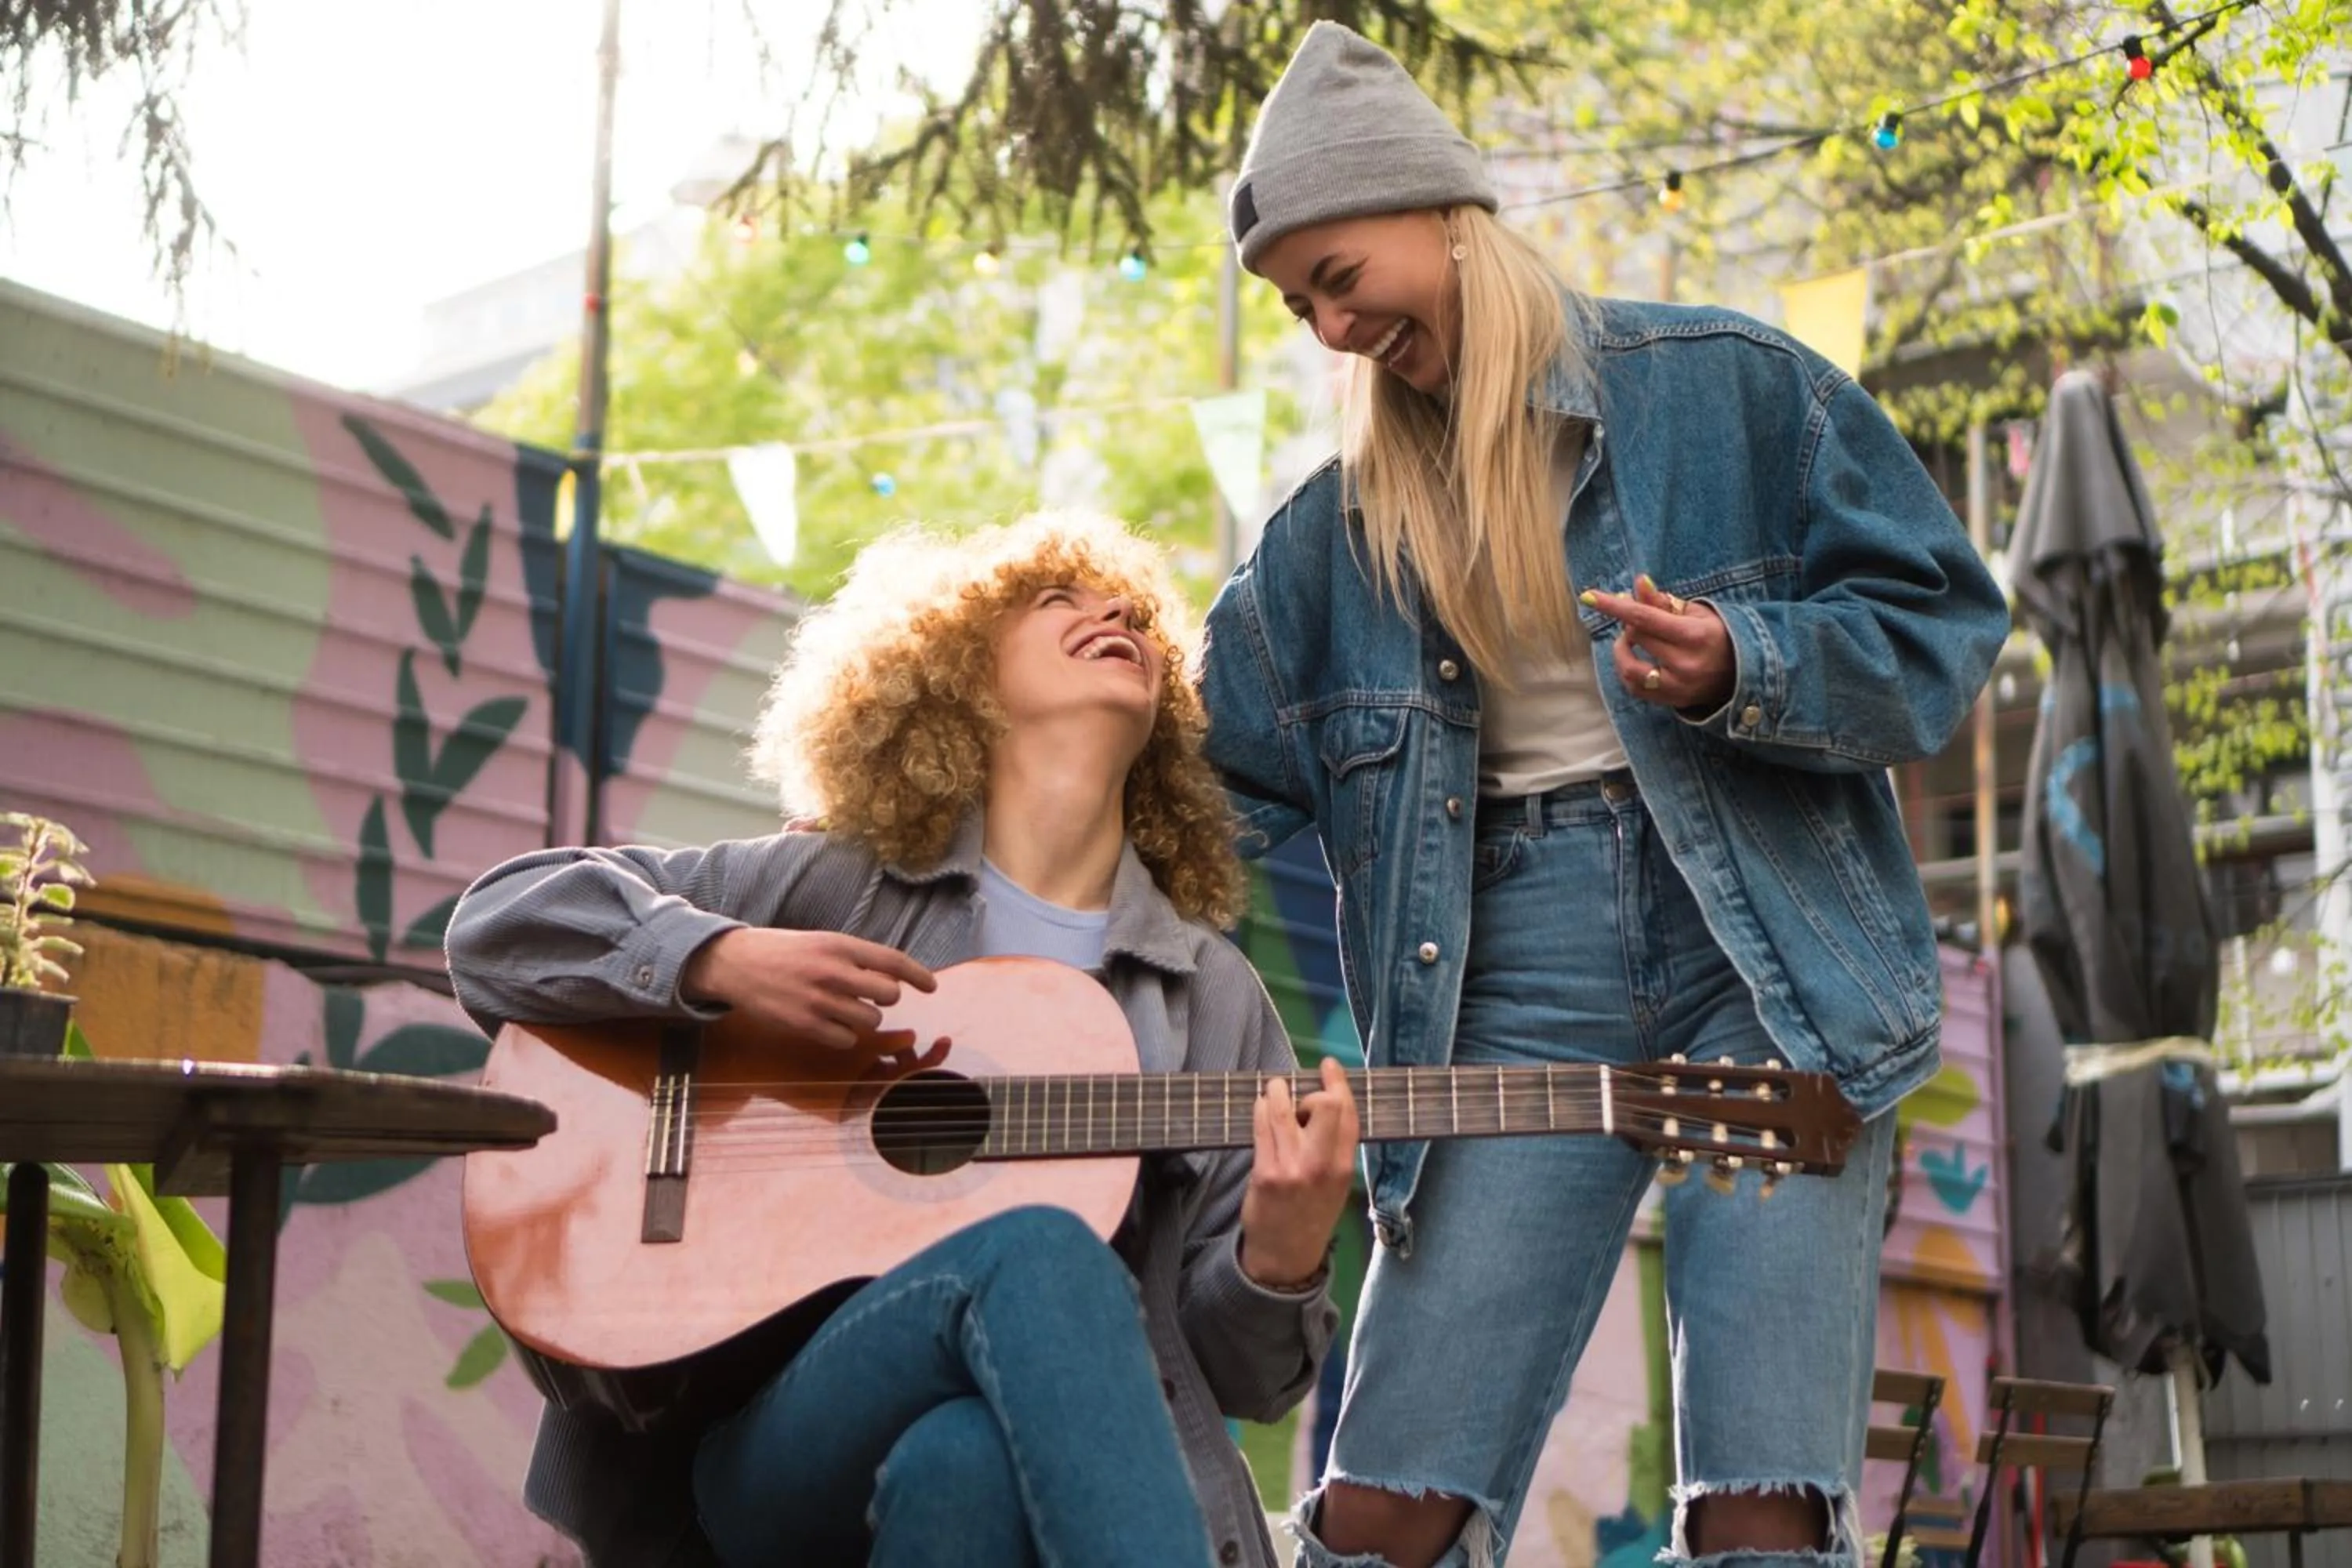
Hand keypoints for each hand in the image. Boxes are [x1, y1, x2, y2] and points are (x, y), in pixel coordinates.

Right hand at [680, 928, 936, 1049]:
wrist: (736, 963)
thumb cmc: (784, 951)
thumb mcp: (822, 941)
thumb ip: (855, 957)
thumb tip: (892, 977)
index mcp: (840, 945)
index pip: (892, 961)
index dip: (918, 975)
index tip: (932, 987)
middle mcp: (833, 971)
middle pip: (889, 995)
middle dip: (886, 998)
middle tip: (870, 997)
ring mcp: (819, 1000)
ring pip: (870, 1020)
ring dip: (864, 1018)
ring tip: (843, 1009)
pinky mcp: (804, 1024)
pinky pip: (845, 1039)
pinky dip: (843, 1035)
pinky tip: (829, 1024)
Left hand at [1239, 1056, 1360, 1288]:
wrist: (1285, 1257)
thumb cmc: (1311, 1216)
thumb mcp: (1337, 1186)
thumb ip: (1335, 1148)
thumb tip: (1322, 1101)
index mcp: (1344, 1168)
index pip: (1348, 1114)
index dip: (1338, 1083)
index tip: (1329, 1066)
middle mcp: (1322, 1166)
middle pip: (1324, 1105)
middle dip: (1311, 1092)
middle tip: (1300, 1100)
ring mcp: (1292, 1169)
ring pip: (1284, 1109)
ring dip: (1277, 1091)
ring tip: (1276, 1092)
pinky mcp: (1265, 1173)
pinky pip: (1261, 1124)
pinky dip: (1261, 1108)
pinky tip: (1262, 1109)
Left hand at [1582, 574, 1735, 713]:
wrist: (1744, 672)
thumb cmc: (1717, 635)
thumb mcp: (1696, 612)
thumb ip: (1662, 601)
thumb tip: (1638, 582)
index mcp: (1694, 635)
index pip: (1645, 617)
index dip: (1614, 607)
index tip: (1589, 597)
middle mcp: (1686, 663)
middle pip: (1638, 638)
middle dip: (1629, 625)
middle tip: (1635, 617)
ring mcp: (1678, 686)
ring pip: (1630, 668)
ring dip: (1622, 651)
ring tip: (1630, 640)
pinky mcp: (1673, 701)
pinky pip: (1635, 688)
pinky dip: (1628, 671)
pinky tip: (1634, 659)